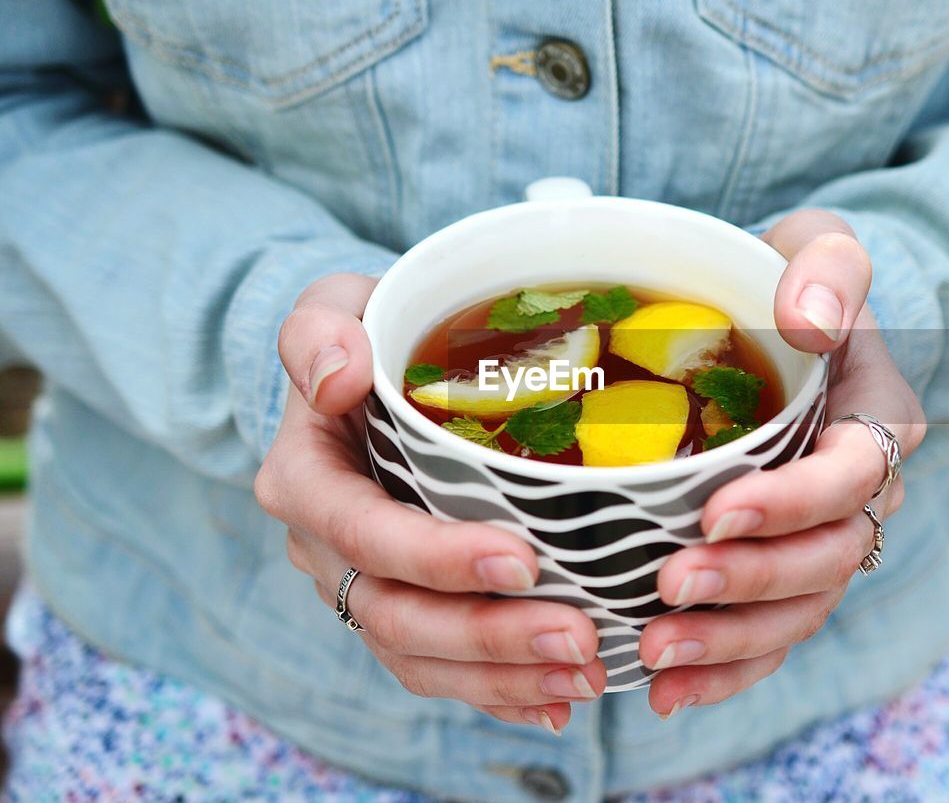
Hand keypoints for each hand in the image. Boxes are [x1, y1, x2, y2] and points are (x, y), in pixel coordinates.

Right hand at [254, 273, 605, 734]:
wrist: (372, 370)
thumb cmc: (368, 332)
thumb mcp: (336, 304)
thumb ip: (320, 331)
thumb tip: (340, 376)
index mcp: (306, 480)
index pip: (364, 534)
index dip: (436, 558)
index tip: (522, 559)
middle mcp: (326, 549)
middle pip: (396, 616)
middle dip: (487, 637)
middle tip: (578, 636)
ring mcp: (363, 585)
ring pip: (419, 657)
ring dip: (502, 677)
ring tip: (585, 677)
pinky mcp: (403, 606)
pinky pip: (440, 668)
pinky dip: (498, 692)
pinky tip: (559, 701)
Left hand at [642, 210, 926, 718]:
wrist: (779, 315)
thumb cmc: (792, 279)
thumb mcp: (819, 246)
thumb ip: (829, 270)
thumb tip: (809, 323)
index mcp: (875, 421)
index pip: (850, 479)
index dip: (792, 505)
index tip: (714, 510)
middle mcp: (860, 492)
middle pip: (825, 560)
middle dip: (750, 581)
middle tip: (670, 586)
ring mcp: (823, 537)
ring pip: (799, 611)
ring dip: (731, 641)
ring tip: (655, 655)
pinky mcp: (782, 567)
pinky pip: (770, 633)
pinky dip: (724, 668)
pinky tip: (664, 690)